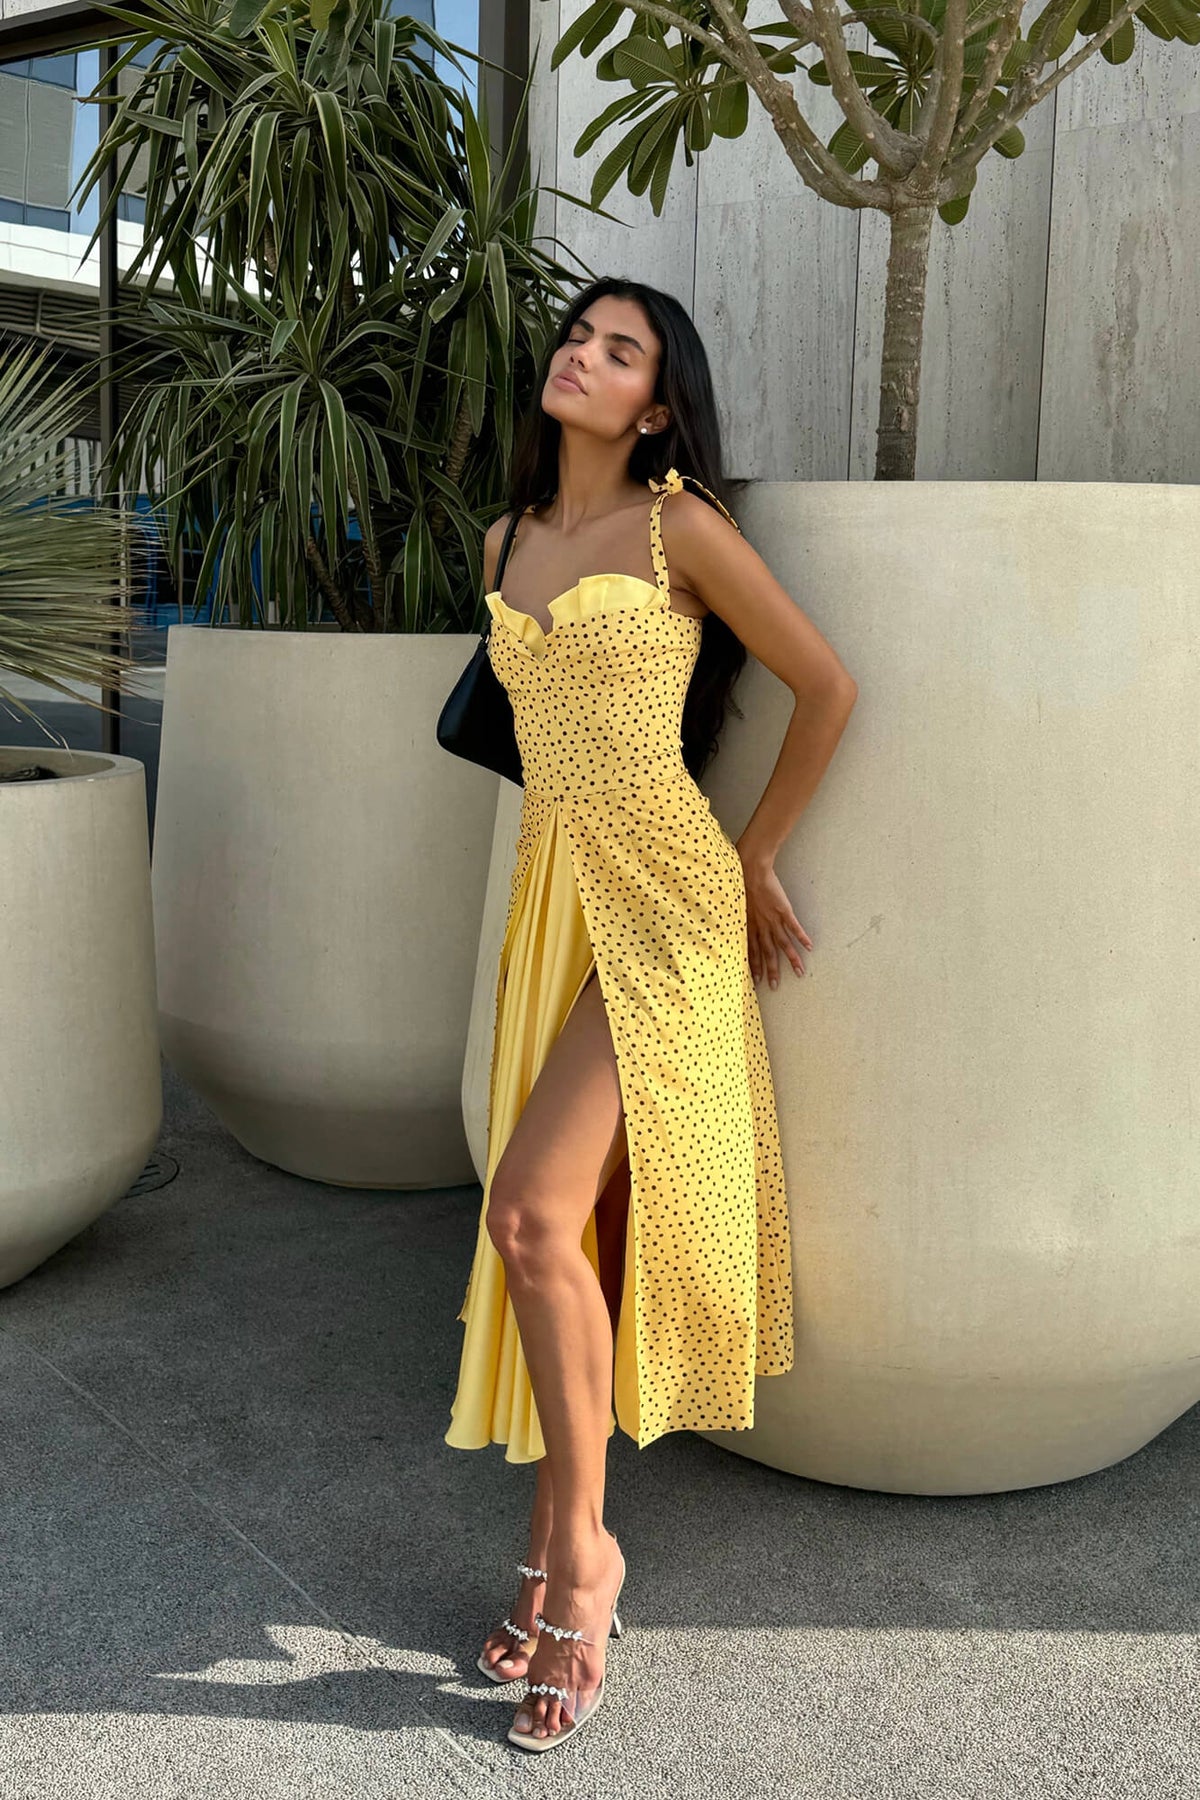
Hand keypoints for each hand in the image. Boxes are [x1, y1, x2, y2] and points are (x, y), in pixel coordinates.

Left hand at [736, 851, 812, 988]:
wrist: (750, 868)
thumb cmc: (739, 883)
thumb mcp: (733, 905)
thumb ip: (735, 916)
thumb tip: (726, 924)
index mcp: (748, 925)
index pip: (752, 951)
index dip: (755, 966)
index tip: (757, 981)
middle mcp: (761, 926)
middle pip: (768, 952)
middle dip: (771, 970)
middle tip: (775, 986)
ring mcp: (773, 918)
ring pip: (783, 944)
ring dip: (791, 959)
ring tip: (799, 972)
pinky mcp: (783, 910)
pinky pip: (794, 927)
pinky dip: (801, 937)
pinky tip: (809, 947)